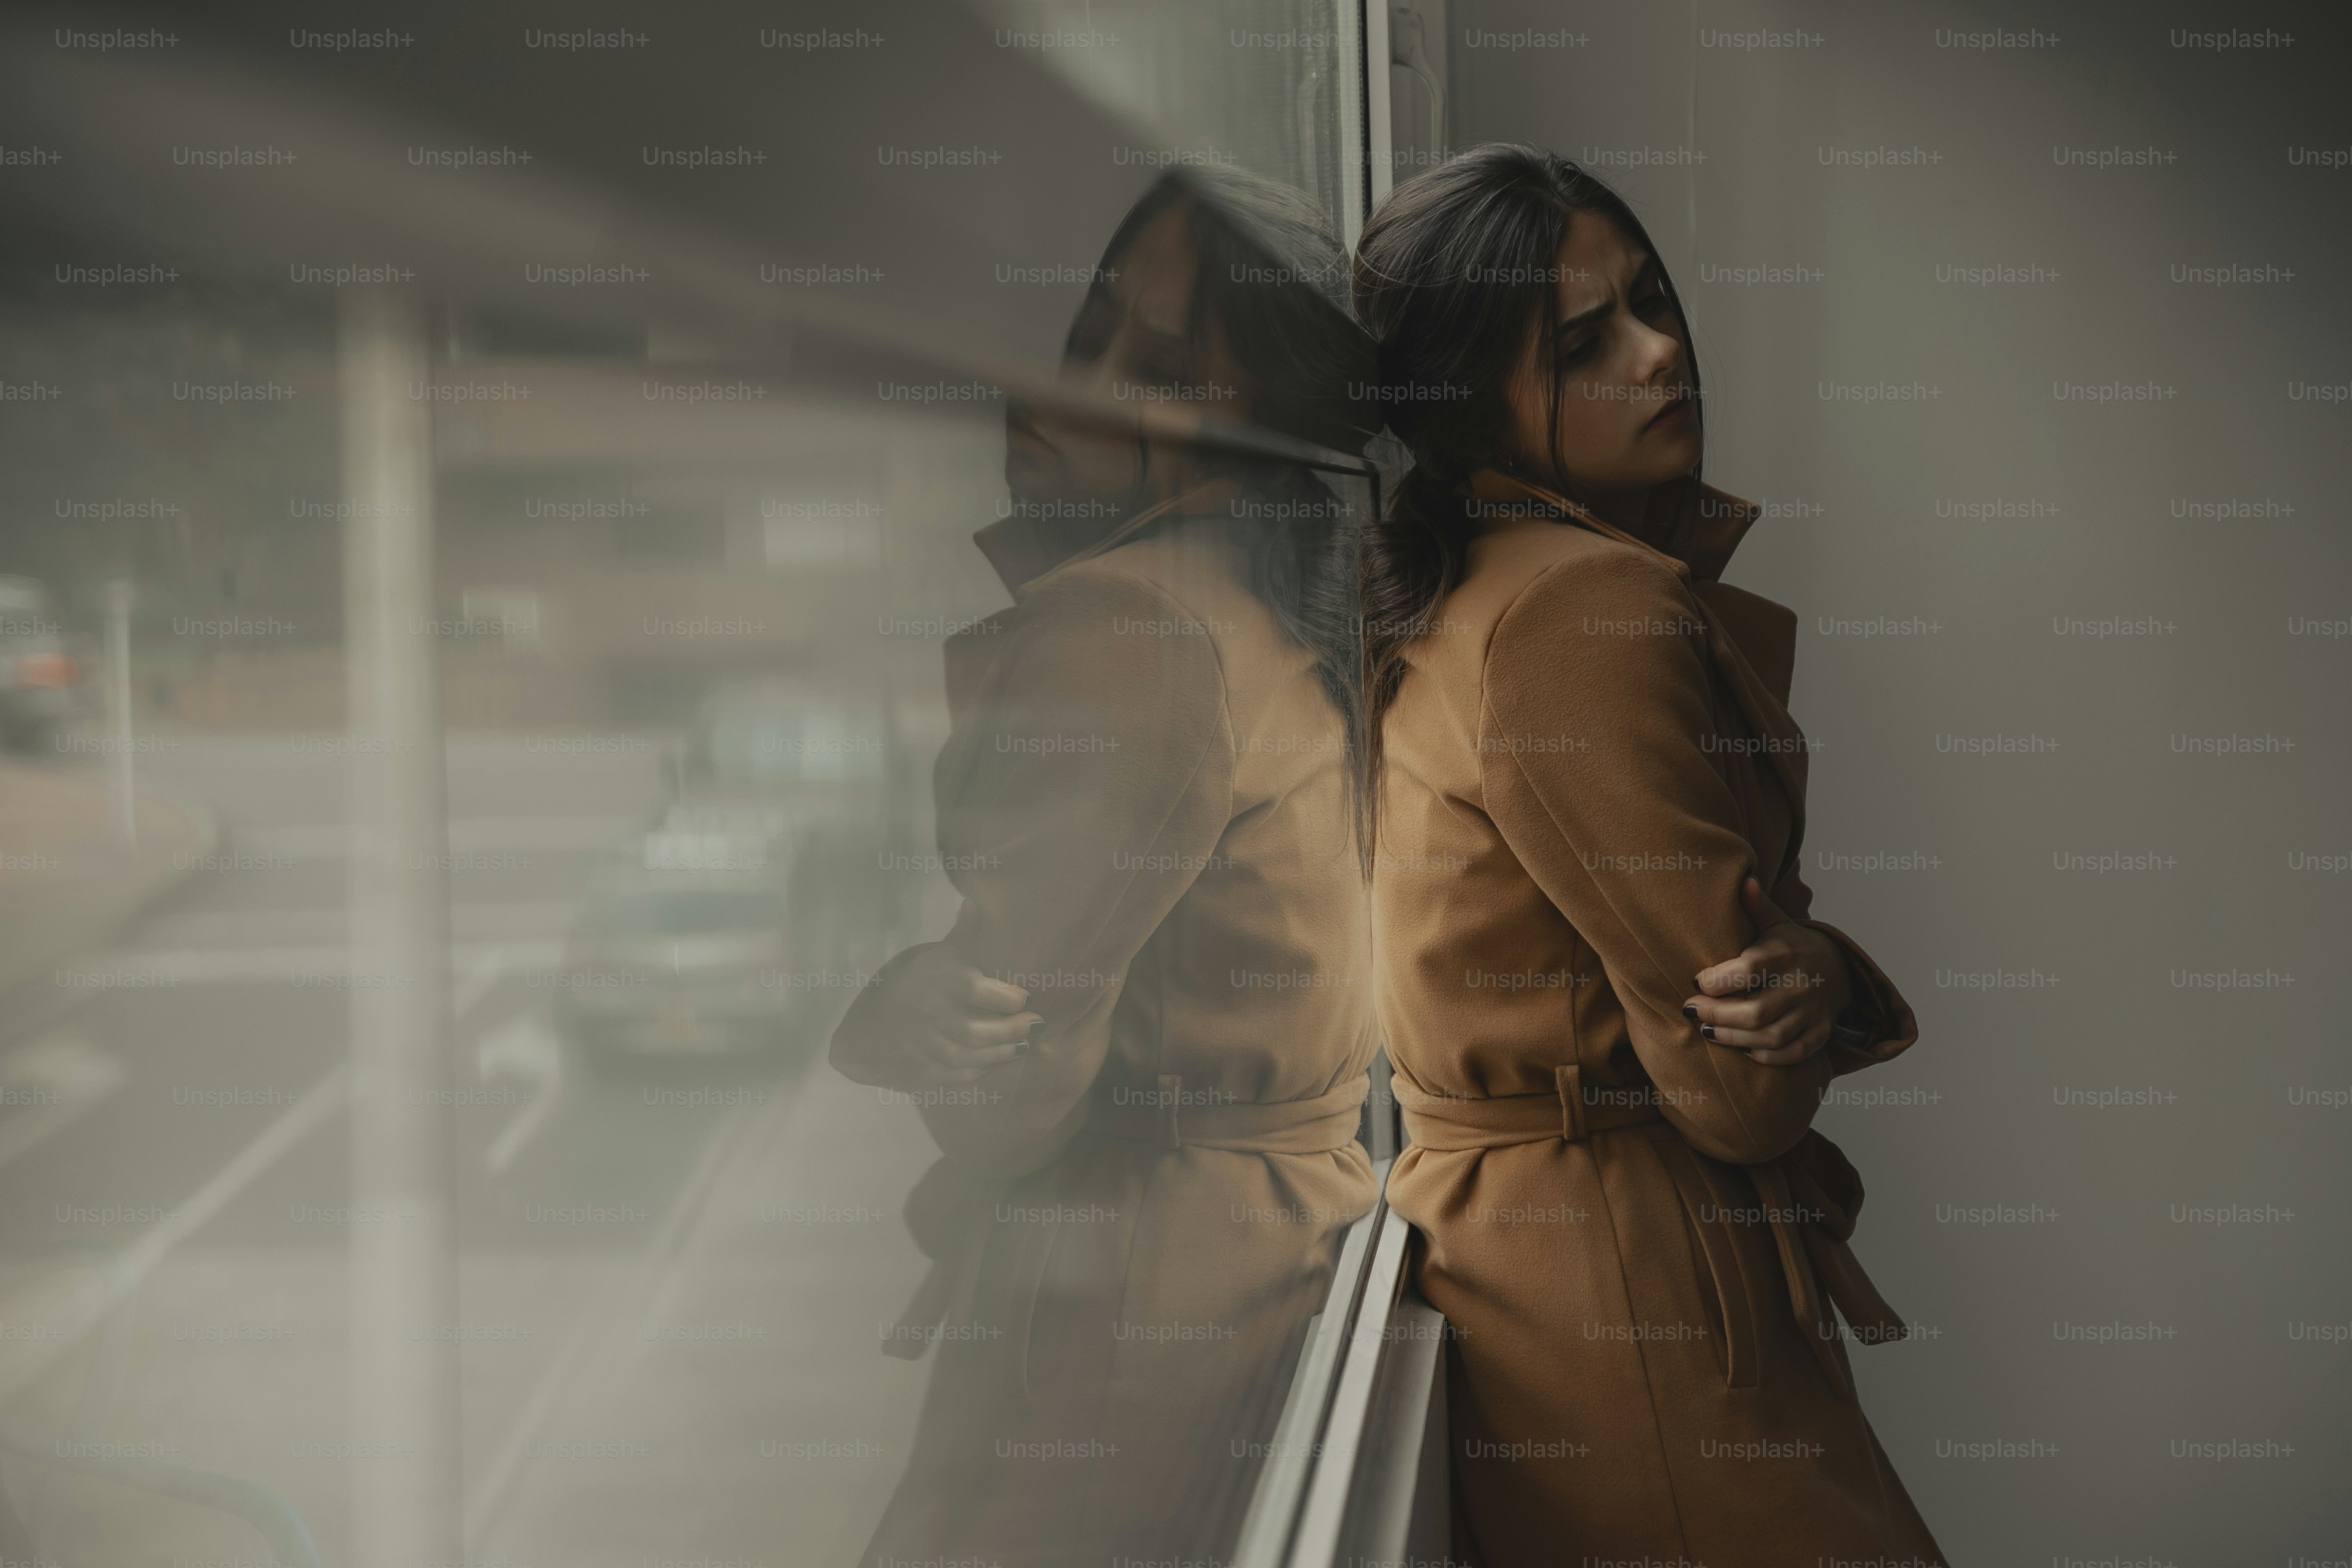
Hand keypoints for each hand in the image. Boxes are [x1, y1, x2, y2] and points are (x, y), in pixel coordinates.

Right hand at [832, 943, 1040, 1087]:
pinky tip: (992, 1063)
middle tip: (1037, 1024)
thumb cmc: (920, 980)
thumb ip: (964, 934)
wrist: (875, 1019)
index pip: (974, 990)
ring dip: (999, 1054)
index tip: (1027, 997)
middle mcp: (928, 1014)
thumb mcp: (940, 954)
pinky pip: (951, 1075)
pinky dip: (974, 1072)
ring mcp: (922, 1044)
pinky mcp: (920, 1067)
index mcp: (938, 981)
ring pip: (965, 1057)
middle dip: (1010, 1031)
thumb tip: (977, 902)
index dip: (1006, 997)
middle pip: (973, 1031)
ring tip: (1023, 1046)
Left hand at [1682, 878, 1852, 1067]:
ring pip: (1772, 1037)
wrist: (1838, 969)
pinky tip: (1742, 1050)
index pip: (1749, 970)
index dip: (1719, 980)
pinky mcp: (1819, 1034)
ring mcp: (1812, 1013)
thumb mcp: (1776, 923)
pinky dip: (1765, 1056)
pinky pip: (1792, 1054)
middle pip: (1757, 1012)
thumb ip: (1756, 906)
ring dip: (1734, 1039)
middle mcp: (1801, 986)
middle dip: (1718, 1015)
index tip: (1695, 980)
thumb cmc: (1792, 946)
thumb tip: (1744, 880)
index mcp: (1785, 955)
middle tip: (1691, 1010)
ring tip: (1707, 1031)